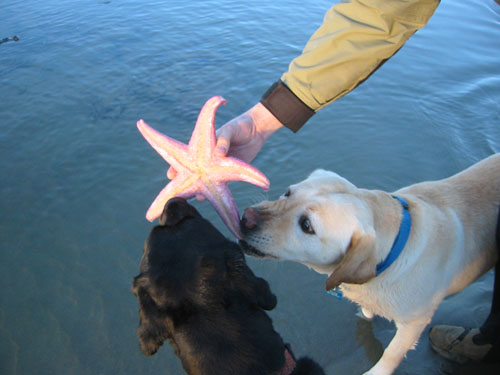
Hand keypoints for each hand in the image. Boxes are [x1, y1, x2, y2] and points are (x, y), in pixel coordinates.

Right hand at [167, 103, 282, 200]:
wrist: (256, 130)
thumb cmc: (239, 126)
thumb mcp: (230, 130)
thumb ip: (224, 140)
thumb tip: (220, 153)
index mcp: (205, 145)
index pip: (187, 156)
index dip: (177, 165)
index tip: (170, 175)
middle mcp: (209, 158)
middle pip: (194, 172)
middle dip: (186, 183)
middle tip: (180, 192)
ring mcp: (219, 167)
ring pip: (207, 180)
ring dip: (201, 189)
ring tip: (198, 198)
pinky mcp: (230, 173)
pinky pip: (221, 184)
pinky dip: (216, 191)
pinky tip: (211, 198)